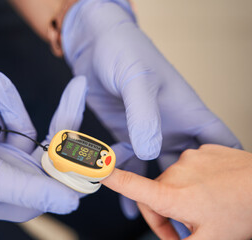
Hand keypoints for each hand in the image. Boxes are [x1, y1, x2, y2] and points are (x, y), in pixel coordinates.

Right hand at [0, 72, 86, 221]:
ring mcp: (9, 162)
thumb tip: (77, 202)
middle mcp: (26, 178)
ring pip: (24, 125)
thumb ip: (38, 189)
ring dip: (9, 102)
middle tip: (77, 85)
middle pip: (55, 141)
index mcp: (33, 192)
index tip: (116, 141)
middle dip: (64, 111)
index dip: (91, 154)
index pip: (72, 171)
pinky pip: (0, 123)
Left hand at [61, 0, 240, 220]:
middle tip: (186, 214)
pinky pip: (130, 163)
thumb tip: (151, 149)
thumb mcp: (137, 78)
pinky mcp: (126, 134)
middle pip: (190, 165)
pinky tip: (127, 201)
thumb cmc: (124, 51)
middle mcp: (171, 125)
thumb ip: (144, 113)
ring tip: (154, 216)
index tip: (230, 191)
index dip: (229, 165)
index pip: (219, 141)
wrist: (95, 46)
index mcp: (186, 110)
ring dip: (156, 190)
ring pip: (159, 168)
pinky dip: (127, 181)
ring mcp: (148, 131)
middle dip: (189, 188)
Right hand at [102, 145, 251, 239]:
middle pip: (155, 196)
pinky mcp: (203, 150)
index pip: (132, 186)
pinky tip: (212, 191)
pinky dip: (195, 182)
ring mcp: (190, 158)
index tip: (96, 171)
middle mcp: (177, 172)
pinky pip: (189, 168)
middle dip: (165, 216)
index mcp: (173, 194)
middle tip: (186, 233)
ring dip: (181, 198)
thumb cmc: (243, 210)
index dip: (111, 179)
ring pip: (173, 182)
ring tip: (205, 210)